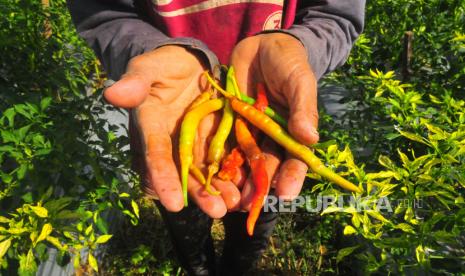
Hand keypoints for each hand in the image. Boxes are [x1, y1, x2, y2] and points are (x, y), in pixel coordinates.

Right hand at [104, 46, 240, 217]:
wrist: (189, 63)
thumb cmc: (164, 65)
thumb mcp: (148, 67)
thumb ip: (136, 81)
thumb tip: (112, 92)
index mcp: (153, 127)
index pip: (157, 154)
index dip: (164, 178)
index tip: (173, 204)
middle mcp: (174, 141)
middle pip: (186, 171)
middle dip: (200, 193)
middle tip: (217, 211)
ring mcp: (197, 141)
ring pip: (207, 170)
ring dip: (221, 188)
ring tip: (238, 204)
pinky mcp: (216, 136)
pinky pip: (226, 156)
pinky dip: (236, 170)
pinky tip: (250, 184)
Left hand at [230, 33, 318, 206]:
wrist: (261, 46)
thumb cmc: (288, 62)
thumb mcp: (299, 81)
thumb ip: (303, 108)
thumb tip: (310, 138)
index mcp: (293, 131)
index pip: (294, 159)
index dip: (292, 177)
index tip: (287, 194)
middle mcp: (271, 137)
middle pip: (267, 166)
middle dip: (260, 186)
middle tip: (251, 204)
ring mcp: (250, 131)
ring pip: (244, 160)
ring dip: (238, 180)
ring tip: (231, 199)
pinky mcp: (230, 123)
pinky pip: (224, 143)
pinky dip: (220, 159)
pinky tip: (213, 175)